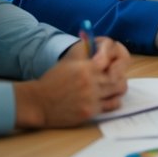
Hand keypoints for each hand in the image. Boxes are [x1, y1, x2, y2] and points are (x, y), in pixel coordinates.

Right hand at [15, 36, 130, 128]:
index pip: (112, 60)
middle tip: (115, 77)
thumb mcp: (69, 59)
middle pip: (119, 77)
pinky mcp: (90, 112)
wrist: (38, 102)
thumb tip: (102, 45)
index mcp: (86, 67)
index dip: (114, 61)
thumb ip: (86, 50)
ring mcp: (91, 98)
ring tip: (112, 88)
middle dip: (119, 76)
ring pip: (119, 91)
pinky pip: (111, 105)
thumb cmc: (54, 80)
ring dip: (117, 88)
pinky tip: (106, 99)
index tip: (112, 64)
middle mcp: (90, 82)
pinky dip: (112, 101)